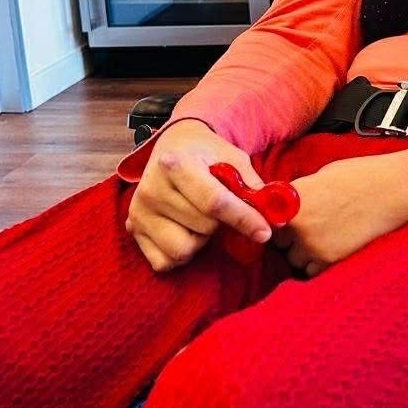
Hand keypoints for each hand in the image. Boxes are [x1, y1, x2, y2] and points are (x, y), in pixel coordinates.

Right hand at [127, 119, 273, 272]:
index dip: (243, 219)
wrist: (174, 146)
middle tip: (223, 210)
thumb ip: (253, 186)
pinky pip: (164, 262)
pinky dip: (182, 253)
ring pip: (184, 248)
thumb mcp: (234, 158)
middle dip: (223, 224)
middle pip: (203, 227)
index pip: (214, 202)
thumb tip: (275, 218)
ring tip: (202, 220)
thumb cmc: (209, 154)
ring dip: (202, 240)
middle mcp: (152, 189)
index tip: (266, 232)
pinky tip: (186, 230)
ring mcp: (139, 212)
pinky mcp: (133, 230)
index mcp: (177, 164)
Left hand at [271, 154, 407, 278]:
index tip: (282, 217)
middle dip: (290, 236)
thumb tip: (287, 203)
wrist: (397, 190)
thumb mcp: (325, 174)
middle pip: (277, 241)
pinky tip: (333, 247)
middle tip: (310, 225)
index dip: (273, 217)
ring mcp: (314, 246)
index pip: (266, 216)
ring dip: (303, 252)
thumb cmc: (365, 175)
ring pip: (293, 259)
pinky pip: (311, 271)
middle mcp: (300, 224)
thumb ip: (302, 192)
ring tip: (325, 236)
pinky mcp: (331, 261)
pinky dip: (318, 264)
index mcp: (295, 198)